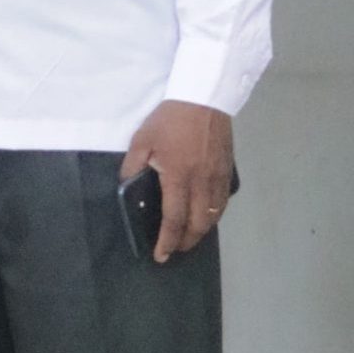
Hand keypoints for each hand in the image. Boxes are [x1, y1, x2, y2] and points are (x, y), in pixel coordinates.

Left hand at [120, 100, 233, 262]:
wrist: (203, 96)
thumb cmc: (170, 119)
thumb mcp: (142, 139)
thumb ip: (132, 166)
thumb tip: (126, 187)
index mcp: (178, 176)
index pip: (174, 219)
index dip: (167, 241)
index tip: (160, 255)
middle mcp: (201, 183)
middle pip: (198, 224)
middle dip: (186, 242)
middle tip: (174, 249)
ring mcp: (217, 177)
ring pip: (214, 216)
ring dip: (201, 231)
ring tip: (189, 237)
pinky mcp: (227, 170)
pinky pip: (223, 201)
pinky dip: (215, 215)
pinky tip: (206, 215)